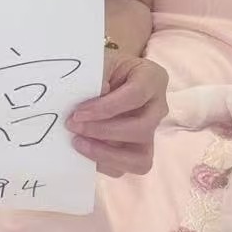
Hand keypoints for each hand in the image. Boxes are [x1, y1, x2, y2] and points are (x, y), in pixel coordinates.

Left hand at [65, 52, 167, 177]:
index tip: (78, 113)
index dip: (107, 107)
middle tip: (73, 126)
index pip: (136, 94)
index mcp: (152, 78)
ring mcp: (151, 132)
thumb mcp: (100, 63)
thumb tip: (95, 95)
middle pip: (141, 128)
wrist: (106, 77)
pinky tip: (85, 149)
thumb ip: (97, 76)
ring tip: (79, 143)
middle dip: (104, 131)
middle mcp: (157, 107)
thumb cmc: (104, 68)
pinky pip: (127, 168)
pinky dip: (104, 163)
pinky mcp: (140, 151)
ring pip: (141, 157)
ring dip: (106, 154)